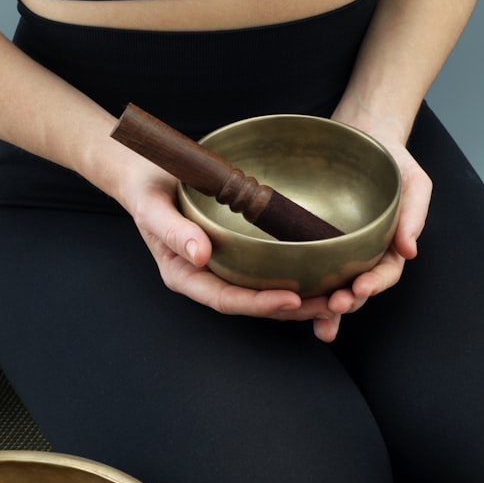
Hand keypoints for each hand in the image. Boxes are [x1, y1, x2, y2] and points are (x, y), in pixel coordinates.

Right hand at [109, 152, 340, 321]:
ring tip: (336, 297)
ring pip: (265, 290)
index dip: (260, 303)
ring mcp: (224, 265)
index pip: (226, 299)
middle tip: (331, 305)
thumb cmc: (147, 189)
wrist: (146, 173)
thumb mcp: (153, 207)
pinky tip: (322, 271)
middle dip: (291, 309)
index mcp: (186, 275)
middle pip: (253, 302)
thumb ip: (173, 231)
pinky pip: (268, 268)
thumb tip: (201, 255)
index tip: (292, 300)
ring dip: (301, 298)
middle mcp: (207, 276)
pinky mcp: (238, 250)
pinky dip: (295, 273)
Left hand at [311, 115, 431, 340]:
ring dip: (325, 307)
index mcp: (390, 244)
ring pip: (333, 285)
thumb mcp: (414, 182)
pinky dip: (303, 287)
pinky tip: (292, 302)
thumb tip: (410, 250)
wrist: (362, 133)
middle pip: (358, 287)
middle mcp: (364, 252)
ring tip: (316, 318)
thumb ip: (414, 214)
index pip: (385, 272)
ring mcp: (339, 249)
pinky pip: (309, 266)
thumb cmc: (391, 160)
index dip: (375, 284)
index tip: (360, 288)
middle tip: (333, 306)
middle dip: (347, 302)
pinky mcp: (315, 240)